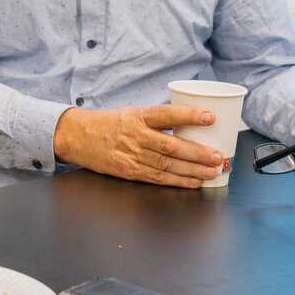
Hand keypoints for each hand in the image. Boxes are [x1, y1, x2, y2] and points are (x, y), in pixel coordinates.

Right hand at [53, 105, 222, 187]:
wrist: (77, 136)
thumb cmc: (107, 123)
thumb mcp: (130, 113)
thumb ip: (156, 120)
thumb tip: (191, 125)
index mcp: (136, 116)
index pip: (167, 114)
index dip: (189, 115)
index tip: (210, 116)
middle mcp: (134, 136)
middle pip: (171, 146)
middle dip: (198, 152)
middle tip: (217, 155)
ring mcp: (131, 155)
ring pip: (167, 165)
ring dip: (193, 170)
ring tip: (212, 170)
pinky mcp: (128, 171)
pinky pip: (157, 178)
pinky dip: (178, 181)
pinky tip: (193, 182)